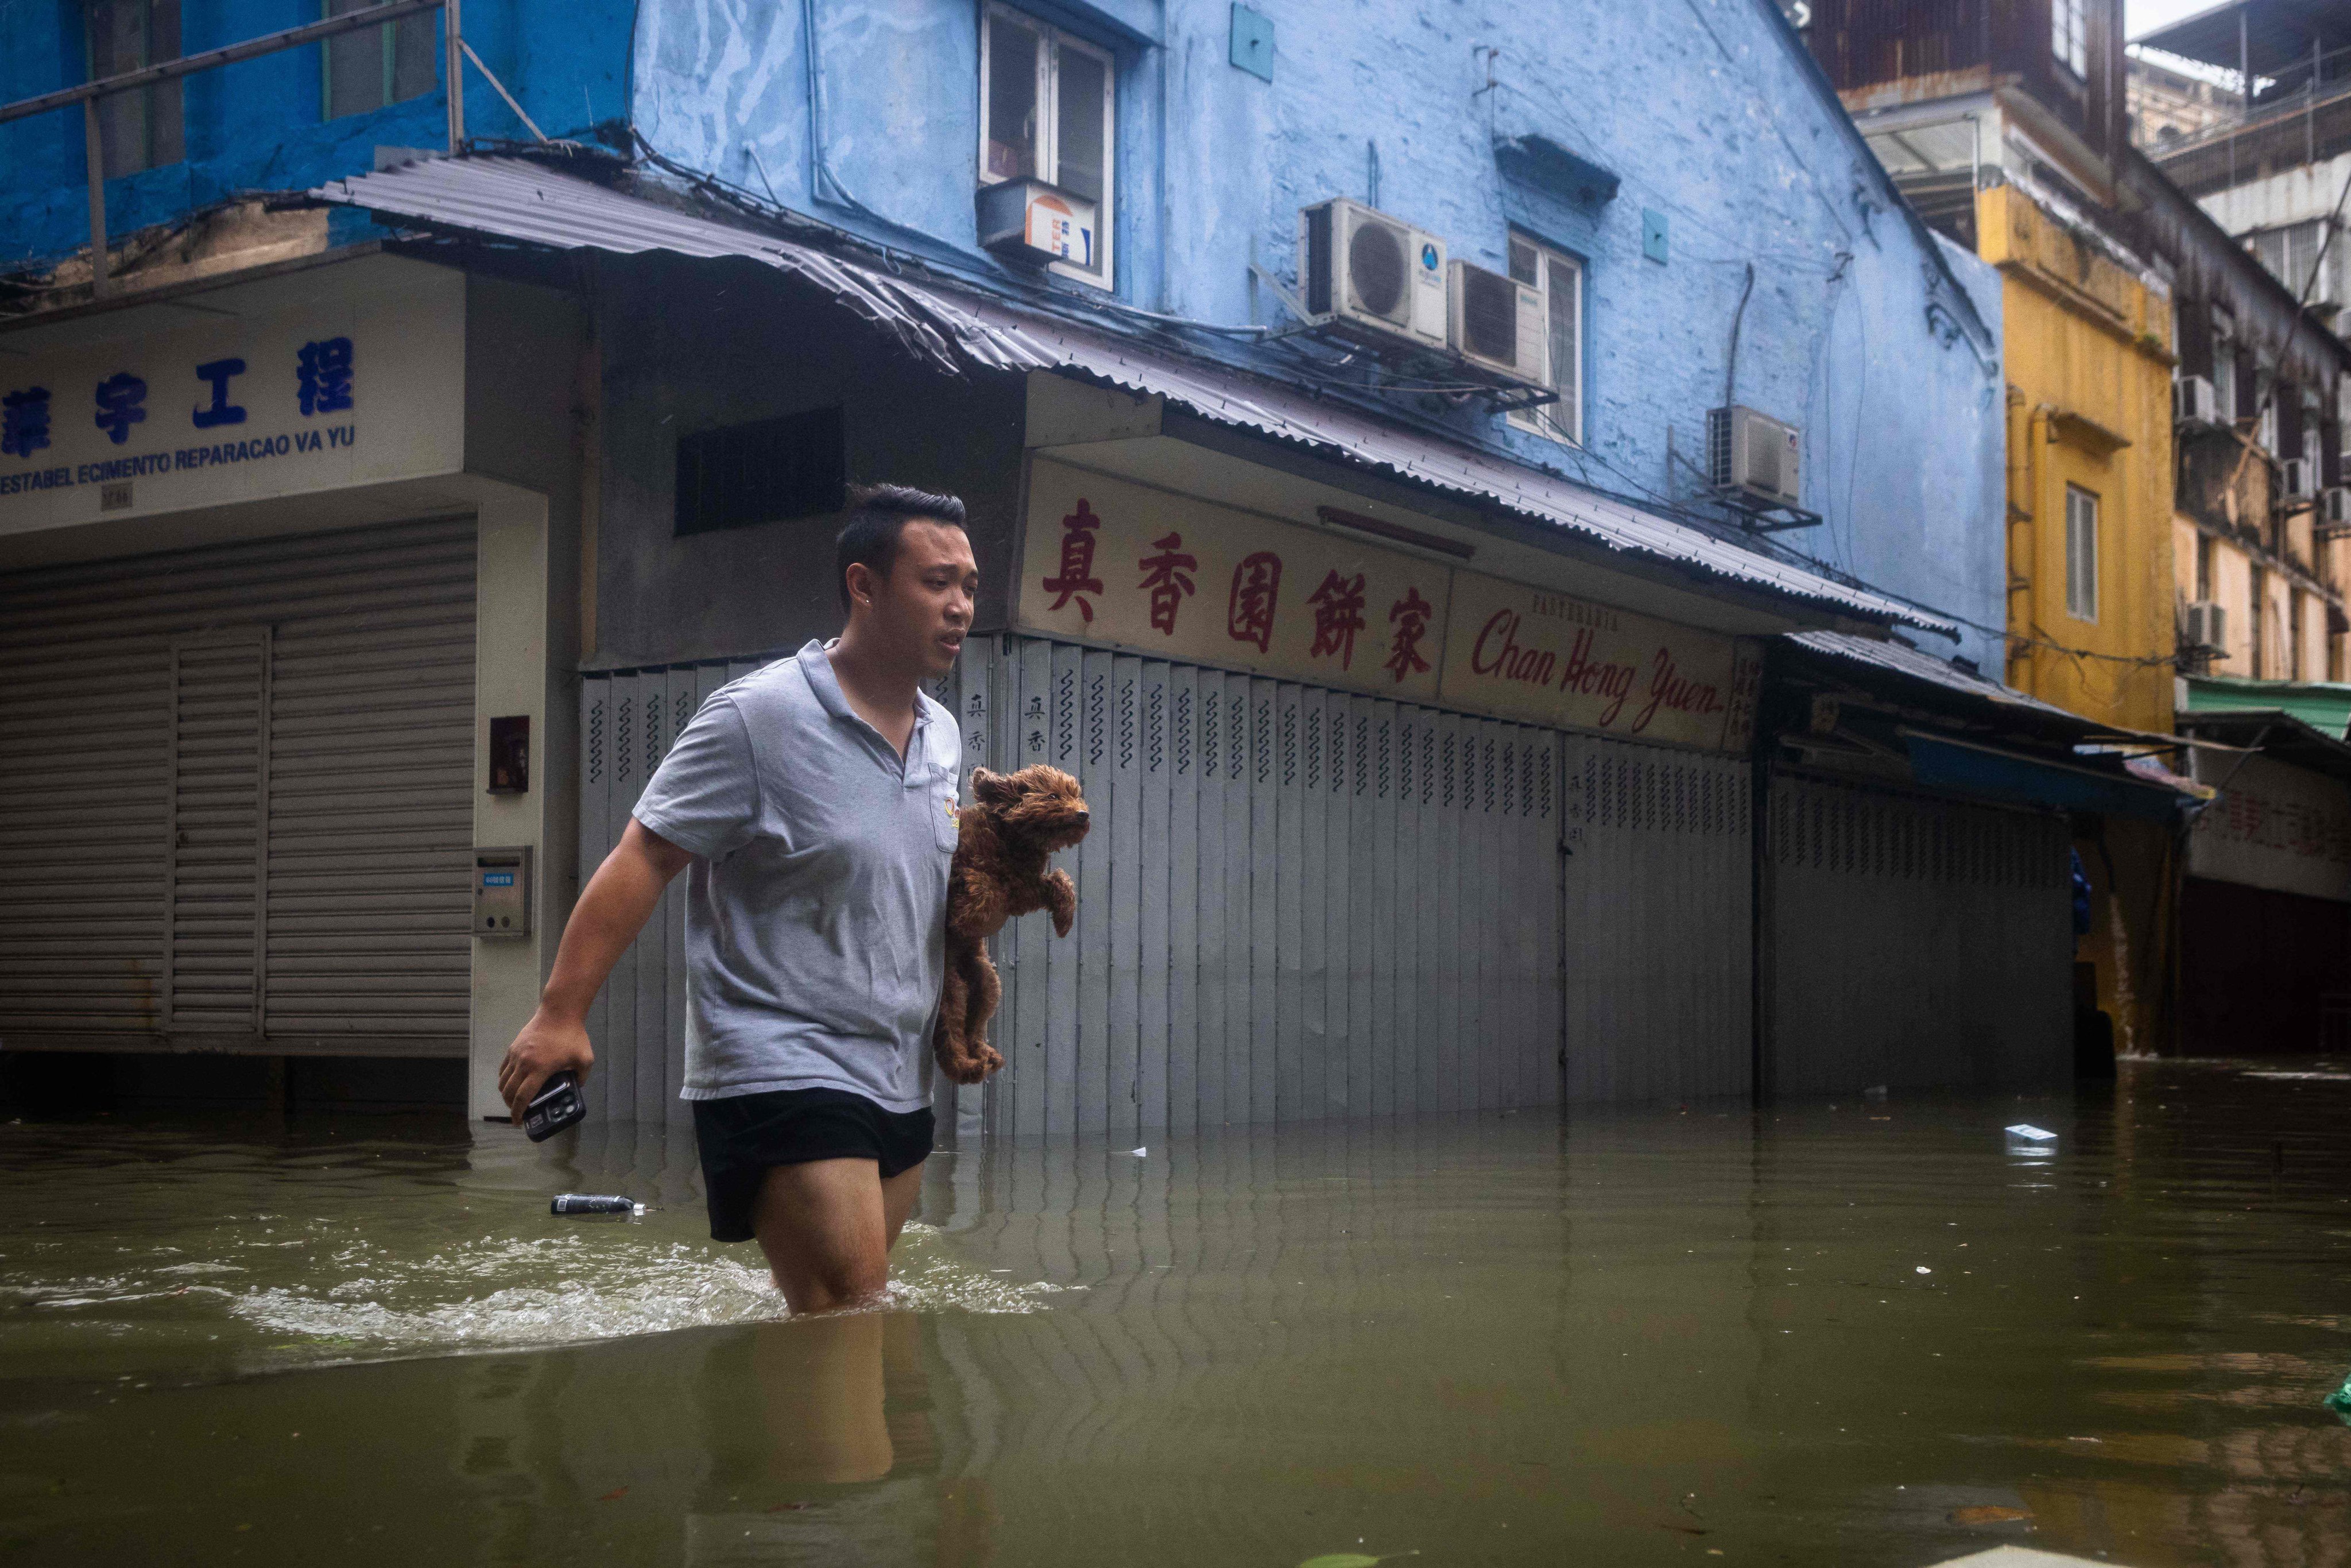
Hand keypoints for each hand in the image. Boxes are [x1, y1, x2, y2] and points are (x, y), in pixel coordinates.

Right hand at [497, 1009, 593, 1124]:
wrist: (559, 1012)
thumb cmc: (573, 1035)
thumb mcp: (585, 1059)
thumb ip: (581, 1077)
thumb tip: (577, 1087)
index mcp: (540, 1070)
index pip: (523, 1097)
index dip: (518, 1113)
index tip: (518, 1122)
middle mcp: (523, 1064)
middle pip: (509, 1092)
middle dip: (510, 1107)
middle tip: (517, 1113)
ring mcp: (516, 1055)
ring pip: (503, 1081)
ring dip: (505, 1094)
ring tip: (513, 1100)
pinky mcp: (513, 1048)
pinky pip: (503, 1068)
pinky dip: (504, 1079)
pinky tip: (511, 1082)